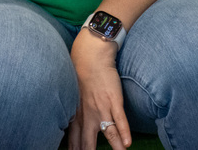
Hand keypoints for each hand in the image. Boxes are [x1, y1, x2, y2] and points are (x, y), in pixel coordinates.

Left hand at [68, 30, 128, 149]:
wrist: (91, 57)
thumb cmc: (81, 77)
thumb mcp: (71, 98)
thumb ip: (73, 114)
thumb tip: (69, 127)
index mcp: (77, 116)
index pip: (75, 141)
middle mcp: (88, 115)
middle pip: (88, 142)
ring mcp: (102, 108)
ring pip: (108, 132)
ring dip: (114, 147)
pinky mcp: (114, 100)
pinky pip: (120, 119)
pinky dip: (124, 131)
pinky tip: (127, 142)